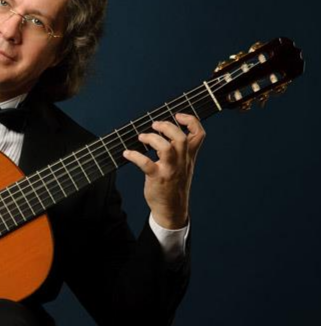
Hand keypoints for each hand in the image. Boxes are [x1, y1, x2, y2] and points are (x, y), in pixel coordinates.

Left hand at [123, 113, 205, 228]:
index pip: (199, 134)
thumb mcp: (183, 166)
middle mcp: (181, 162)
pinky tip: (127, 154)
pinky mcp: (157, 178)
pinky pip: (146, 164)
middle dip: (167, 126)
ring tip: (141, 137)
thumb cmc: (174, 185)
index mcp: (189, 157)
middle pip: (181, 138)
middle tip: (154, 124)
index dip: (191, 121)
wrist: (172, 209)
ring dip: (152, 139)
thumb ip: (179, 150)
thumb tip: (163, 132)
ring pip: (166, 148)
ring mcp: (170, 170)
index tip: (178, 115)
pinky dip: (135, 156)